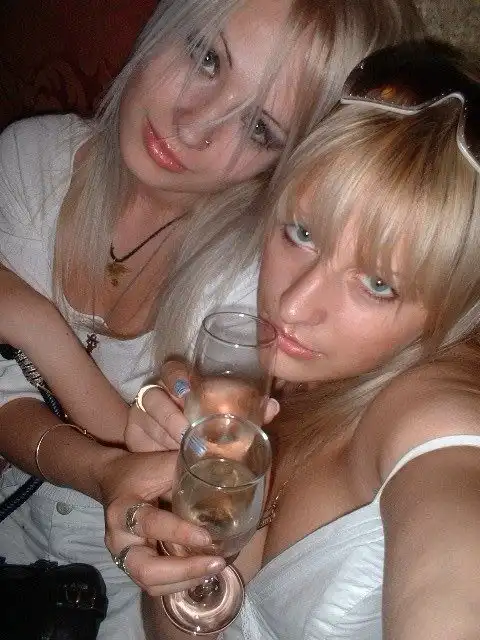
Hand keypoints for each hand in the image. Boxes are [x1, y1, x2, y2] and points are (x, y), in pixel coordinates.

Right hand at [100, 448, 225, 595]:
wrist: (113, 478)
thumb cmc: (140, 471)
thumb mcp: (161, 465)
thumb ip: (189, 470)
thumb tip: (228, 471)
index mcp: (123, 510)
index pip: (150, 525)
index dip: (179, 533)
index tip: (206, 537)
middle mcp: (119, 540)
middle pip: (146, 570)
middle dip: (184, 571)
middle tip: (216, 563)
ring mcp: (124, 557)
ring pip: (152, 584)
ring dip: (186, 581)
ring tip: (215, 567)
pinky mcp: (135, 566)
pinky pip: (157, 584)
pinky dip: (181, 582)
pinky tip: (204, 572)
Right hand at [125, 360, 280, 452]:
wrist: (173, 449)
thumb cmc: (206, 426)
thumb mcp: (225, 417)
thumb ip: (248, 411)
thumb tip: (273, 406)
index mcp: (182, 383)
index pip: (173, 368)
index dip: (177, 376)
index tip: (186, 391)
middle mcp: (159, 393)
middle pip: (154, 394)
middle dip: (170, 414)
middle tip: (188, 430)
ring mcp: (142, 412)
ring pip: (147, 417)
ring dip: (165, 432)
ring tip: (182, 447)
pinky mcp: (133, 431)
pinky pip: (139, 436)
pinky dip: (154, 446)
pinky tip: (168, 456)